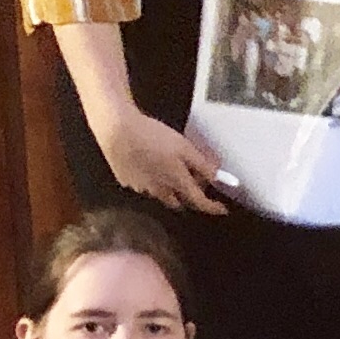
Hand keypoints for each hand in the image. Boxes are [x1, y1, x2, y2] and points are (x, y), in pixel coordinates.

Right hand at [86, 102, 235, 215]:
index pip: (200, 202)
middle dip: (190, 195)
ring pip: (161, 194)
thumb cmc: (152, 136)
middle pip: (180, 201)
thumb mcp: (185, 147)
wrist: (116, 130)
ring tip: (169, 166)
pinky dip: (152, 179)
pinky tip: (149, 162)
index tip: (222, 209)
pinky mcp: (126, 181)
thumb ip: (203, 165)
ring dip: (170, 187)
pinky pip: (144, 185)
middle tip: (194, 177)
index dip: (213, 207)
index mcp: (176, 182)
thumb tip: (218, 177)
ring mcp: (141, 187)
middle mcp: (159, 190)